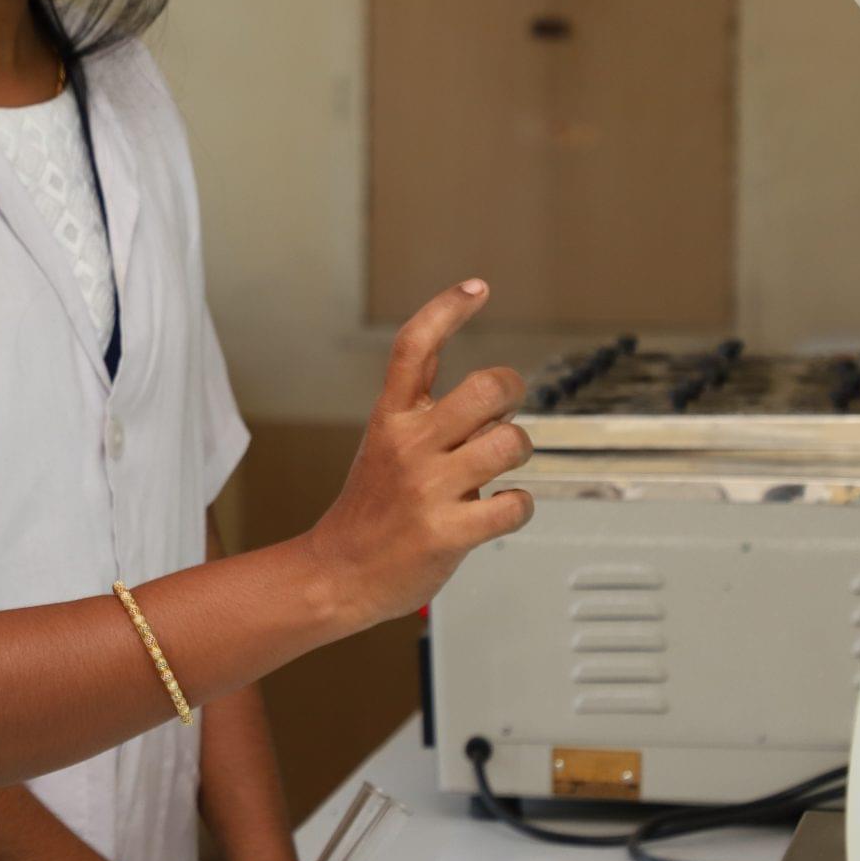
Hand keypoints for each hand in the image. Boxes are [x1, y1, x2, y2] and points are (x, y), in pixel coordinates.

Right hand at [300, 279, 535, 627]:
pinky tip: (502, 508)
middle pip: (485, 388)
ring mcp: (428, 488)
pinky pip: (514, 505)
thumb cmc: (371, 509)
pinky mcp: (448, 532)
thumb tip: (479, 377)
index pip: (415, 346)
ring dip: (519, 451)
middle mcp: (410, 445)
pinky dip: (520, 506)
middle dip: (512, 390)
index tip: (476, 288)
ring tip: (502, 466)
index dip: (447, 308)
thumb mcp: (385, 442)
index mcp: (391, 417)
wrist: (339, 572)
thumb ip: (425, 408)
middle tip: (508, 407)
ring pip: (509, 443)